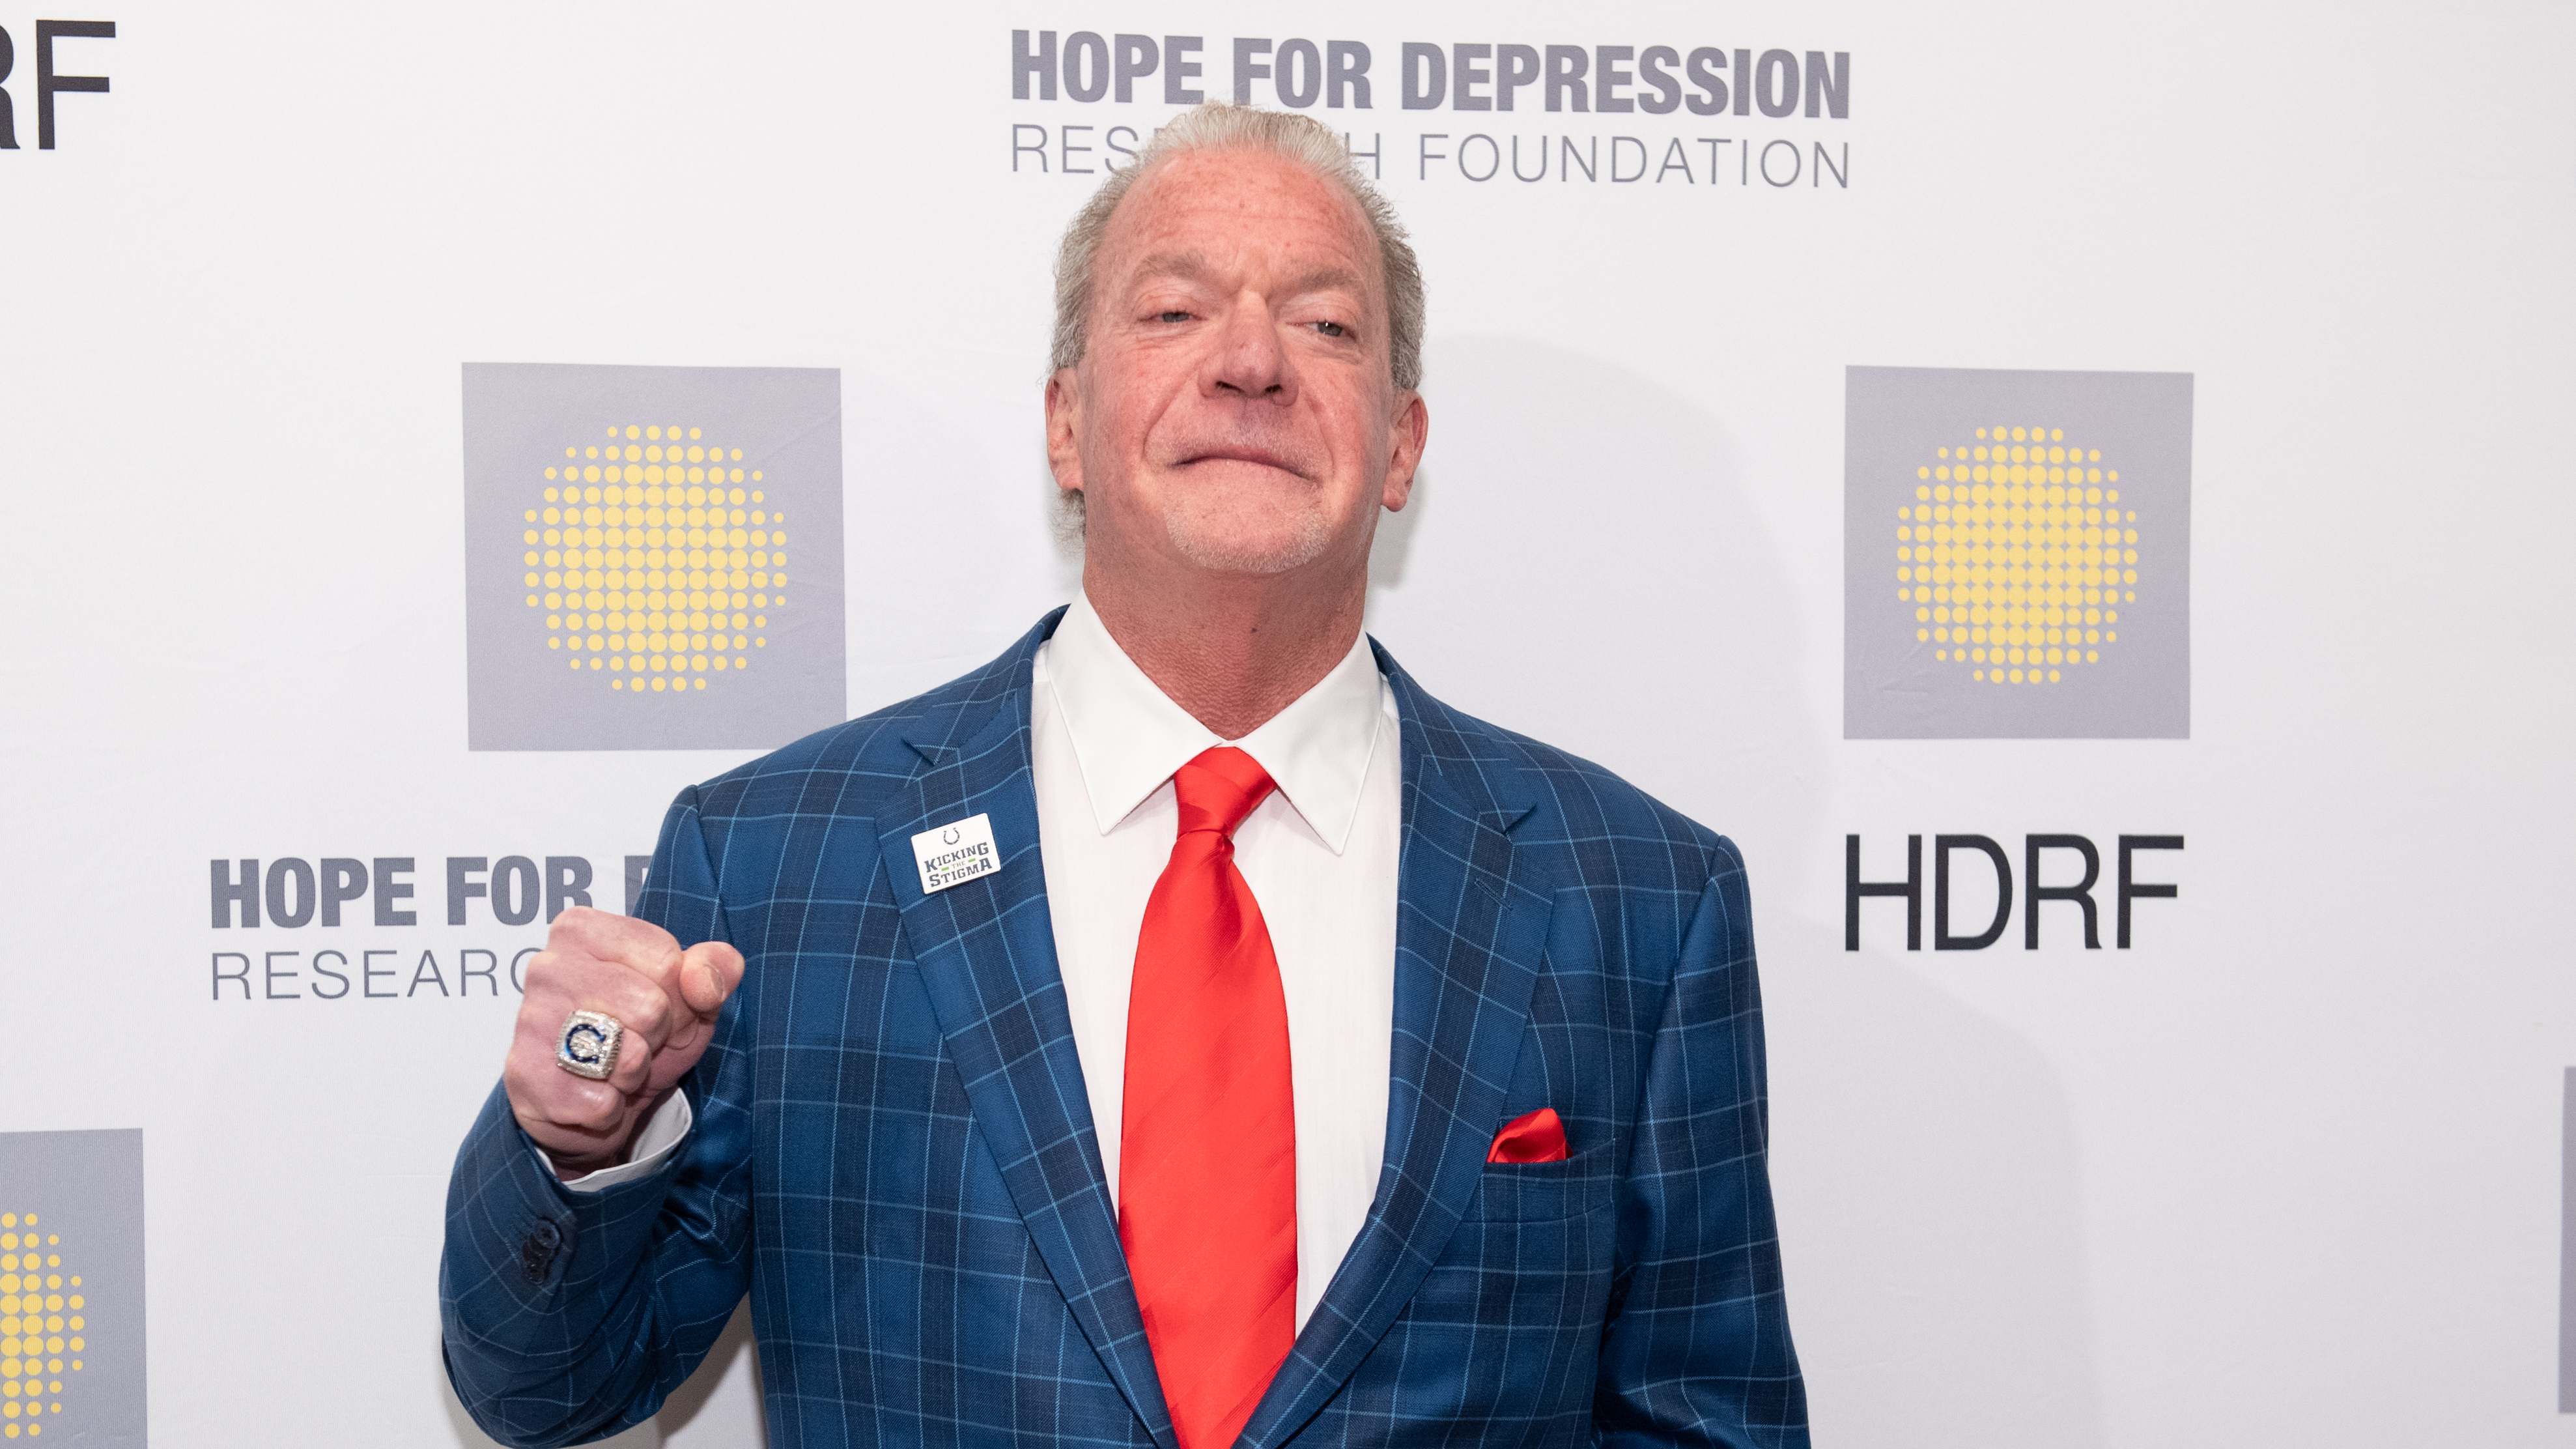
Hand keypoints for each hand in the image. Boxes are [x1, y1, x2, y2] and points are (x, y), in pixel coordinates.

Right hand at [502, 906, 744, 1178]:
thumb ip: (713, 969)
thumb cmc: (640, 1034)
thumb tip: (703, 980)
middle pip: (650, 1008)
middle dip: (656, 1037)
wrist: (594, 1102)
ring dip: (634, 1074)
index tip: (657, 1006)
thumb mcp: (692, 995)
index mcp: (583, 930)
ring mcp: (530, 1021)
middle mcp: (547, 966)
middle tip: (634, 1041)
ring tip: (614, 1068)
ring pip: (627, 1056)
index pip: (667, 962)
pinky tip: (592, 1094)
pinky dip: (609, 1110)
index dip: (678, 997)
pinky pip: (600, 1102)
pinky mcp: (524, 1077)